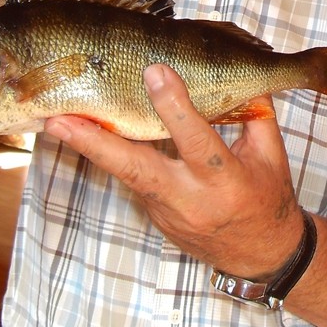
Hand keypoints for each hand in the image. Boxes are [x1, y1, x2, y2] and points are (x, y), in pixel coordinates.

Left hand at [43, 64, 305, 277]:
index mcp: (226, 182)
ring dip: (89, 146)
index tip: (155, 72)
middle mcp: (190, 200)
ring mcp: (167, 212)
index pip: (196, 141)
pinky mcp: (154, 216)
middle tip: (61, 118)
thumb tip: (242, 72)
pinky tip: (85, 131)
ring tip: (55, 119)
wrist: (260, 255)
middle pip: (136, 169)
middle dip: (96, 142)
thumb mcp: (272, 156)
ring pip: (124, 174)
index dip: (175, 107)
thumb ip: (255, 114)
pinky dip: (111, 154)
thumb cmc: (268, 198)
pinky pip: (132, 179)